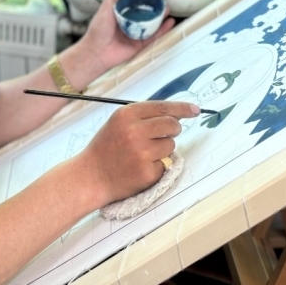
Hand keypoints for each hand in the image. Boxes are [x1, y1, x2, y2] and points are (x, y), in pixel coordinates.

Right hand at [73, 100, 198, 207]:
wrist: (90, 176)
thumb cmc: (106, 148)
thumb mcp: (118, 123)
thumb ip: (143, 116)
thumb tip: (176, 113)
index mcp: (125, 115)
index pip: (163, 107)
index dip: (182, 108)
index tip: (195, 109)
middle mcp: (134, 132)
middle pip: (172, 125)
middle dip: (173, 130)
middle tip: (164, 135)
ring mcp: (141, 153)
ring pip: (171, 145)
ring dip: (164, 149)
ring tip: (143, 154)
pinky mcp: (147, 172)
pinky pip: (165, 164)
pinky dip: (157, 166)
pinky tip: (140, 168)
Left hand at [76, 0, 175, 73]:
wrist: (97, 52)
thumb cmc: (98, 31)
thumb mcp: (104, 10)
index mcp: (119, 15)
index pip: (133, 5)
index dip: (142, 0)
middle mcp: (128, 24)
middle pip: (144, 15)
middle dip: (153, 9)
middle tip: (162, 2)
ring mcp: (135, 35)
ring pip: (151, 26)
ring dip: (160, 18)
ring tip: (168, 10)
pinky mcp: (139, 45)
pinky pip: (153, 37)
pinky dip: (162, 30)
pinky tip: (170, 23)